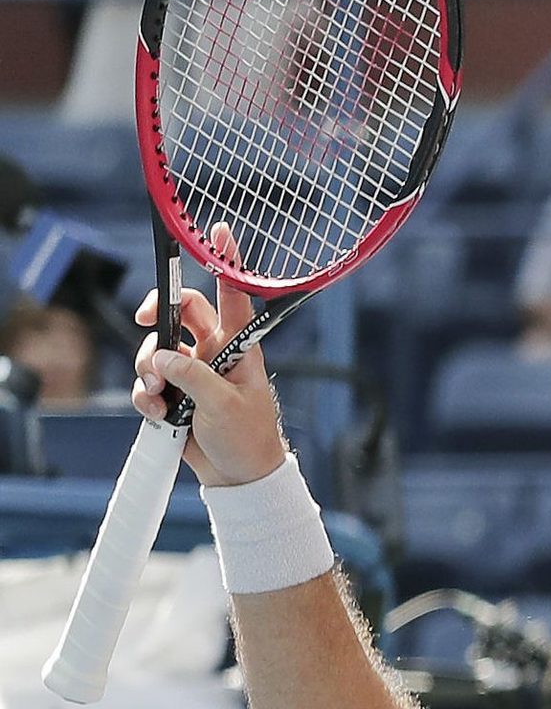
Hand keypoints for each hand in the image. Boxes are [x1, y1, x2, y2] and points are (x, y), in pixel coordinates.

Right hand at [132, 234, 287, 488]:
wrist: (238, 476)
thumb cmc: (248, 438)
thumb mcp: (224, 406)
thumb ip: (193, 378)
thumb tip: (161, 357)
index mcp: (238, 347)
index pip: (233, 296)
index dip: (225, 264)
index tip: (218, 232)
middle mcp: (213, 352)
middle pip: (178, 313)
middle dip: (156, 314)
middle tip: (145, 321)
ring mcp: (192, 371)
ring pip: (155, 349)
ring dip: (148, 369)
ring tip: (161, 397)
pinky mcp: (174, 392)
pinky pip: (147, 381)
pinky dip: (146, 396)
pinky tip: (159, 413)